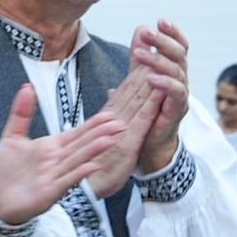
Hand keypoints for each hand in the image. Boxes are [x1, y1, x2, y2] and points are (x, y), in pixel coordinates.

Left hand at [0, 84, 127, 224]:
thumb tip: (27, 87)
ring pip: (77, 161)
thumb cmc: (6, 172)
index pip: (76, 134)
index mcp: (51, 148)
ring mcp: (54, 177)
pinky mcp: (48, 193)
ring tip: (109, 140)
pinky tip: (91, 166)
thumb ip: (21, 113)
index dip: (93, 125)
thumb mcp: (12, 137)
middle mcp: (56, 161)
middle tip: (120, 124)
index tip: (110, 115)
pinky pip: (65, 181)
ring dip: (93, 151)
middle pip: (81, 145)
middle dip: (100, 134)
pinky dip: (78, 174)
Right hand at [81, 55, 165, 197]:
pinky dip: (149, 107)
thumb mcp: (91, 144)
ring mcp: (115, 133)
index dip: (134, 71)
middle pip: (128, 91)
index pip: (122, 93)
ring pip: (134, 102)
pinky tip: (158, 93)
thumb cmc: (84, 170)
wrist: (78, 194)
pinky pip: (138, 124)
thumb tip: (106, 114)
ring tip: (157, 57)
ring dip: (146, 79)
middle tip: (151, 42)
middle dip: (142, 66)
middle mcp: (108, 123)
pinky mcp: (124, 147)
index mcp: (102, 122)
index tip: (144, 52)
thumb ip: (97, 127)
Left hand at [131, 20, 189, 172]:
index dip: (173, 34)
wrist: (146, 143)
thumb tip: (140, 29)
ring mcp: (180, 96)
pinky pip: (176, 94)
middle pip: (180, 55)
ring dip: (159, 61)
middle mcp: (181, 81)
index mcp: (173, 72)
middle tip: (149, 33)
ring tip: (140, 54)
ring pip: (178, 72)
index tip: (160, 21)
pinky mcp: (177, 111)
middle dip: (164, 42)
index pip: (180, 48)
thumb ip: (140, 57)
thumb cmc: (145, 110)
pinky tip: (151, 78)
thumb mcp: (139, 79)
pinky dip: (165, 84)